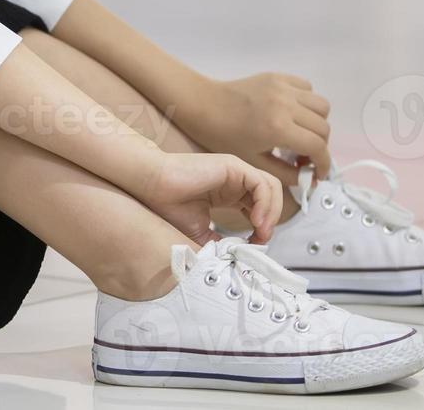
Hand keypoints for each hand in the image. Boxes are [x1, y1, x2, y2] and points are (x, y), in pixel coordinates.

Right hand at [136, 152, 282, 245]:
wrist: (152, 187)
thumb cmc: (168, 206)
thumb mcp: (200, 232)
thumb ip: (219, 243)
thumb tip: (236, 258)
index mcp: (227, 192)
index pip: (258, 206)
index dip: (262, 227)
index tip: (253, 245)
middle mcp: (234, 180)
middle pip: (270, 197)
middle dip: (271, 220)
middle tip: (261, 240)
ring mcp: (235, 171)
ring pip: (271, 188)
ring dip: (272, 213)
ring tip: (261, 232)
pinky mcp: (233, 166)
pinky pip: (262, 184)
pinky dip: (265, 204)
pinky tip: (255, 221)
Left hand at [172, 72, 332, 187]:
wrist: (204, 105)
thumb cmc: (223, 137)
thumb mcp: (254, 162)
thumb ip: (286, 174)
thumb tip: (309, 178)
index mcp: (278, 128)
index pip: (318, 147)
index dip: (323, 164)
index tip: (317, 173)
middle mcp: (286, 104)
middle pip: (323, 127)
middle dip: (320, 146)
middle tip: (303, 156)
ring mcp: (283, 87)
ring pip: (321, 106)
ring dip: (317, 123)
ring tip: (300, 134)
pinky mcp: (278, 77)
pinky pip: (307, 88)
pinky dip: (307, 103)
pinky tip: (293, 114)